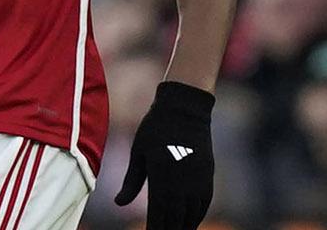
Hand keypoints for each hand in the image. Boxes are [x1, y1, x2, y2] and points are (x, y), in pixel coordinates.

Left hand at [114, 81, 214, 229]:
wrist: (184, 109)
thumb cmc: (154, 128)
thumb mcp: (138, 152)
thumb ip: (131, 181)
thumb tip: (118, 203)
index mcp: (162, 176)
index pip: (159, 213)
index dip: (155, 228)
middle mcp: (183, 182)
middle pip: (176, 218)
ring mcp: (198, 180)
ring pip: (192, 214)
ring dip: (184, 227)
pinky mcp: (208, 175)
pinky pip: (204, 203)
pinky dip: (197, 215)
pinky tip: (190, 222)